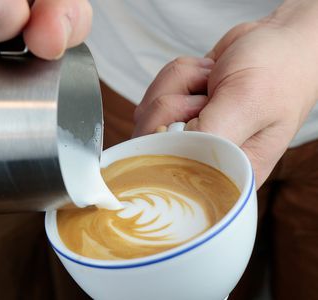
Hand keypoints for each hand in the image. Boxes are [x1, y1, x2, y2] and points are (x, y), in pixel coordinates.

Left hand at [134, 17, 317, 187]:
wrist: (276, 43)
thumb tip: (170, 151)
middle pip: (149, 143)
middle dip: (175, 104)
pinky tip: (206, 75)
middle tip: (209, 93)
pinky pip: (153, 94)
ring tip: (213, 81)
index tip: (191, 119)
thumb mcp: (249, 101)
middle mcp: (202, 157)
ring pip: (148, 113)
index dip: (168, 144)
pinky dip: (178, 76)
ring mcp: (183, 135)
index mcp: (227, 170)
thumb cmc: (277, 73)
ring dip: (179, 84)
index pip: (173, 176)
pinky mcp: (175, 113)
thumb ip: (211, 131)